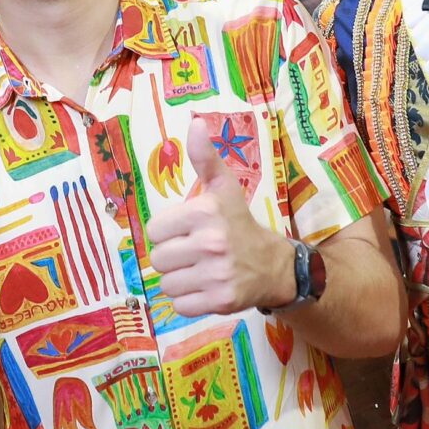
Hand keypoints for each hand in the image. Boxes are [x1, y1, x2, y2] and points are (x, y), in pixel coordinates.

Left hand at [143, 116, 295, 318]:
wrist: (274, 265)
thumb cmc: (239, 224)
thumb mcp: (224, 188)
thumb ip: (205, 158)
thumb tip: (194, 122)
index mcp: (205, 212)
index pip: (155, 230)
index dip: (168, 232)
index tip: (188, 232)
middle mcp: (211, 242)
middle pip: (158, 259)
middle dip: (173, 258)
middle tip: (194, 253)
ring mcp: (216, 274)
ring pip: (167, 284)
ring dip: (179, 280)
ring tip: (200, 271)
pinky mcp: (220, 301)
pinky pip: (180, 306)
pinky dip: (189, 300)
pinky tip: (206, 288)